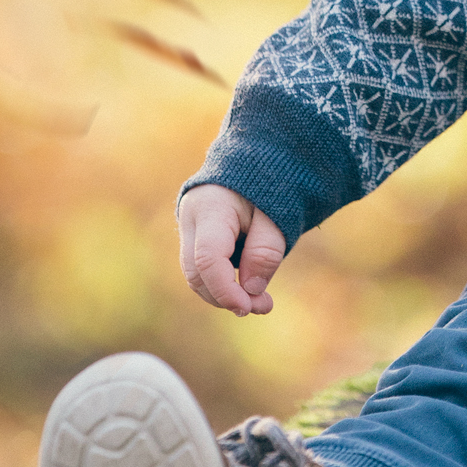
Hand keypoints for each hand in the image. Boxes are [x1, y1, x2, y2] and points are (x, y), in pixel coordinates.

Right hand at [178, 185, 285, 317]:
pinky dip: (223, 281)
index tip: (248, 307)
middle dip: (226, 297)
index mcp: (210, 207)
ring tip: (262, 302)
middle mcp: (190, 218)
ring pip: (197, 274)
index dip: (225, 290)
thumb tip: (250, 290)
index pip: (207, 259)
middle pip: (196, 273)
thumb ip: (265, 251)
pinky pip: (203, 267)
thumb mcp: (277, 214)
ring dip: (225, 293)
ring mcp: (188, 227)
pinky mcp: (195, 236)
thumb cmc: (270, 184)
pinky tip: (249, 287)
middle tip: (264, 307)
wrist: (258, 159)